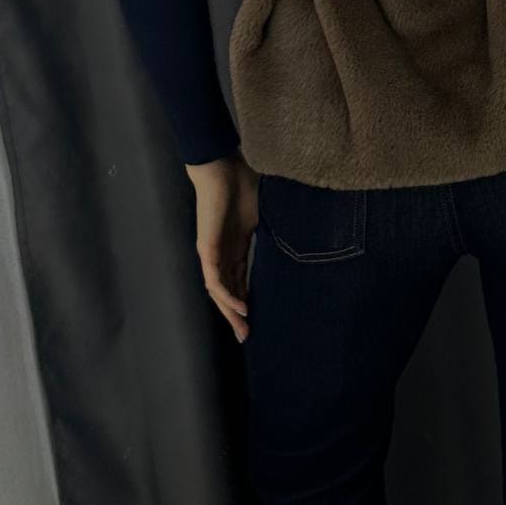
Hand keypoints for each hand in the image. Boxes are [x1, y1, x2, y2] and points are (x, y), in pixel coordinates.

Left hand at [186, 153, 258, 341]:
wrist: (223, 169)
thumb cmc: (243, 185)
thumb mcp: (262, 217)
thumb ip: (272, 232)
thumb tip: (298, 238)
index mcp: (234, 247)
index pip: (238, 281)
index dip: (245, 300)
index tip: (257, 317)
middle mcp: (220, 254)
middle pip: (227, 292)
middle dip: (236, 315)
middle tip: (247, 335)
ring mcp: (212, 253)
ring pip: (219, 292)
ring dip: (231, 312)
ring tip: (244, 328)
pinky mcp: (207, 249)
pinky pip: (215, 280)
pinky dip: (228, 296)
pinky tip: (240, 308)